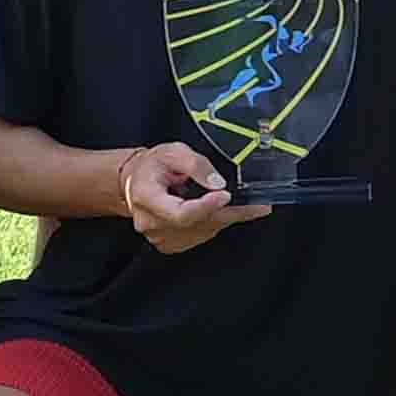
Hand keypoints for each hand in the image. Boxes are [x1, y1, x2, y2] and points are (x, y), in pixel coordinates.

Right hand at [117, 143, 254, 250]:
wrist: (137, 182)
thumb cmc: (153, 166)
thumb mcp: (173, 152)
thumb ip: (195, 164)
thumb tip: (217, 183)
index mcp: (146, 197)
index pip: (180, 213)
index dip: (206, 206)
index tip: (225, 194)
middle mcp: (151, 222)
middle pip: (198, 224)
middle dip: (231, 213)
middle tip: (258, 206)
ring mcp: (160, 237)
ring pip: (203, 231)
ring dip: (225, 217)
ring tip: (242, 203)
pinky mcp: (170, 244)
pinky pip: (201, 236)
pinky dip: (216, 223)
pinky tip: (220, 210)